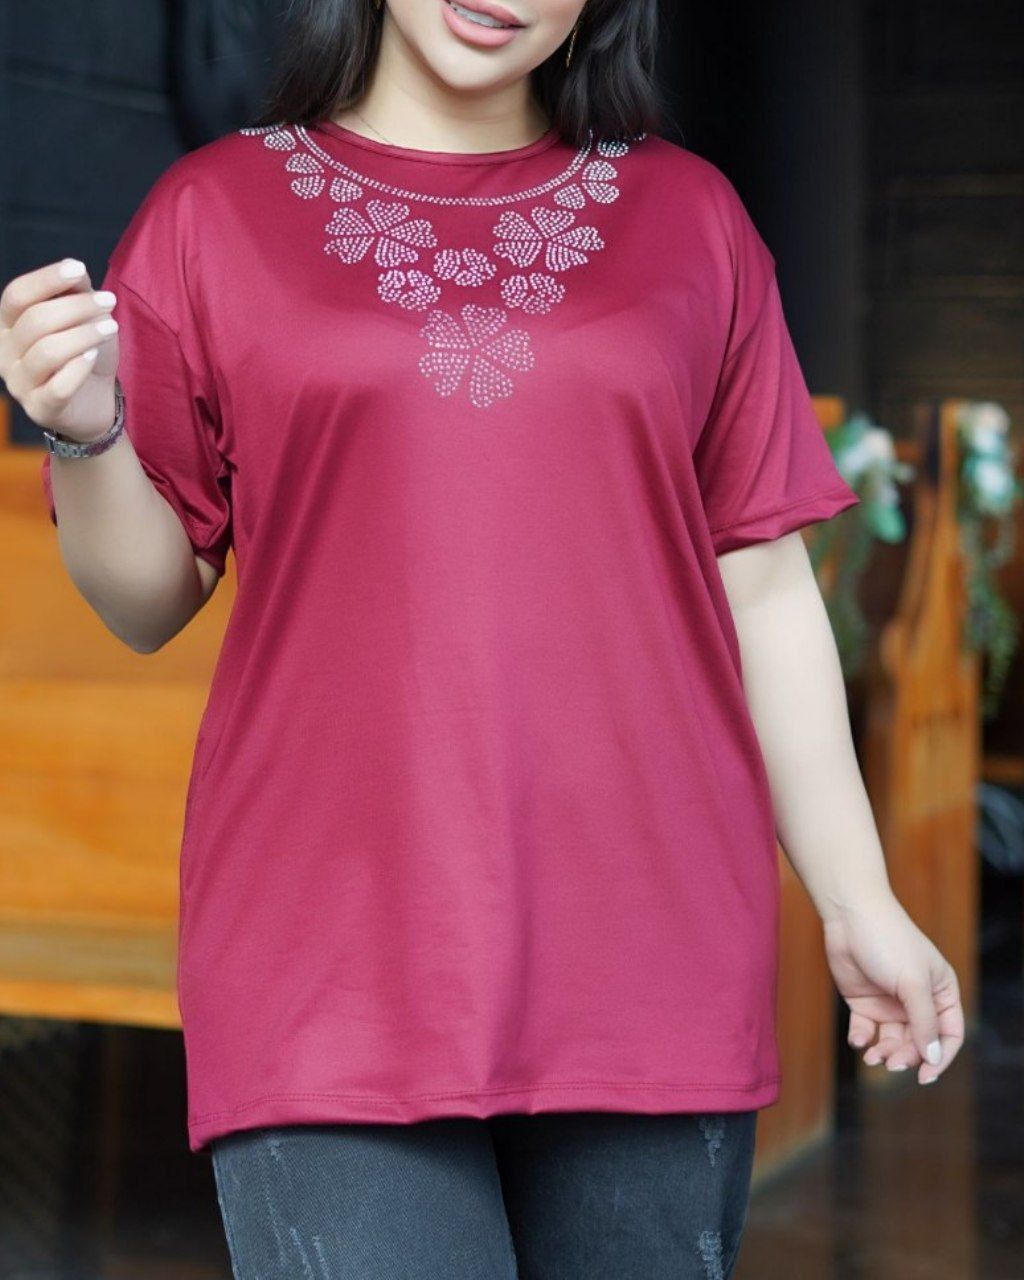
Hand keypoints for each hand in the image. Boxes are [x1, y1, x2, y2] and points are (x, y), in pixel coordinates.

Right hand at [0, 258, 119, 442]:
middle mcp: (5, 353)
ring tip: (111, 327)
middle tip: (109, 301)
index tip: (78, 268)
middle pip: (35, 320)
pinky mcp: (40, 409)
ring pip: (47, 351)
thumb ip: (75, 292)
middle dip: (77, 307)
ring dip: (84, 334)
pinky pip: (58, 387)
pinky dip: (78, 368)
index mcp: (8, 325)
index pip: (16, 295)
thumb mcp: (83, 318)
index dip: (45, 279)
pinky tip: (94, 356)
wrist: (95, 402)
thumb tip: (75, 270)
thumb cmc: (84, 353)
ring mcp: (19, 384)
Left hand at [823, 889, 963, 1084]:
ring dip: (885, 1052)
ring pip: (893, 1040)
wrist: (849, 916)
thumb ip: (924, 1022)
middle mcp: (917, 1000)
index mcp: (941, 992)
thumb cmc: (888, 941)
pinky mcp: (864, 1001)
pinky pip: (867, 1030)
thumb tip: (932, 1057)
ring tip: (873, 1057)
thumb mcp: (912, 983)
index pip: (949, 1035)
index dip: (940, 1057)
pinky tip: (859, 1040)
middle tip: (891, 1063)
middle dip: (907, 1056)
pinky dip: (863, 1039)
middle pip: (919, 1042)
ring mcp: (890, 1002)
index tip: (925, 1076)